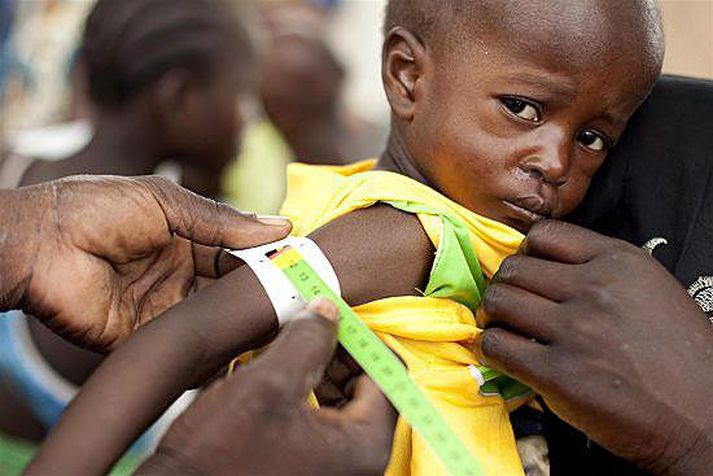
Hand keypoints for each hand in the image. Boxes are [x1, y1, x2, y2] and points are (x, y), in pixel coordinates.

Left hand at [1, 175, 290, 350]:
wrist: (38, 243)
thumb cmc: (96, 209)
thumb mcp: (166, 202)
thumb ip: (221, 220)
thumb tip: (282, 225)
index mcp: (186, 239)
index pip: (238, 253)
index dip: (267, 258)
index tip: (300, 264)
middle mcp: (179, 275)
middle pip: (230, 288)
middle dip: (260, 292)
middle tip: (297, 297)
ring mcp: (163, 307)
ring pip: (214, 318)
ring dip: (241, 320)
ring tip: (276, 320)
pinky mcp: (143, 337)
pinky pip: (184, 346)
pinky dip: (211, 349)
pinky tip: (239, 347)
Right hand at [137, 299, 397, 475]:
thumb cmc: (220, 453)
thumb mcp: (266, 385)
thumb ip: (306, 342)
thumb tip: (329, 309)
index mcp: (363, 444)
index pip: (387, 373)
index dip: (358, 337)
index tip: (327, 315)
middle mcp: (357, 460)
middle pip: (366, 387)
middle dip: (336, 351)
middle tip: (304, 327)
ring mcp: (333, 467)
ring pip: (339, 400)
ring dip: (316, 369)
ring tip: (283, 349)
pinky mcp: (309, 468)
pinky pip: (318, 419)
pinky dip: (301, 393)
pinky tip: (271, 378)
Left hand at [475, 220, 712, 474]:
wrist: (705, 416)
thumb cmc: (680, 357)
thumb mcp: (649, 289)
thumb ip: (599, 271)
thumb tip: (542, 268)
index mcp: (620, 261)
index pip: (544, 233)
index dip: (528, 254)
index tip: (529, 273)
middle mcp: (596, 288)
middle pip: (514, 267)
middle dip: (506, 285)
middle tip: (511, 305)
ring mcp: (575, 330)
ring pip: (499, 300)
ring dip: (495, 315)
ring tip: (506, 328)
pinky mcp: (558, 373)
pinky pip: (497, 346)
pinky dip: (493, 349)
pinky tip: (507, 356)